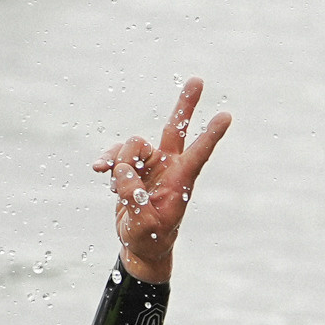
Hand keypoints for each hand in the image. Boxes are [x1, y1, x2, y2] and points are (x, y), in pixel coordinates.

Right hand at [93, 77, 230, 283]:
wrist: (138, 245)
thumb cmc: (149, 238)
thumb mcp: (142, 225)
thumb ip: (133, 198)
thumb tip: (122, 169)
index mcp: (181, 182)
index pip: (198, 154)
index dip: (210, 135)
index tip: (226, 116)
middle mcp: (168, 167)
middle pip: (177, 129)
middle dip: (186, 104)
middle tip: (198, 79)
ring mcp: (150, 165)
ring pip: (134, 145)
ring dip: (120, 158)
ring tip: (112, 181)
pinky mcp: (131, 168)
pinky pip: (117, 155)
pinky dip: (107, 160)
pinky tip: (98, 169)